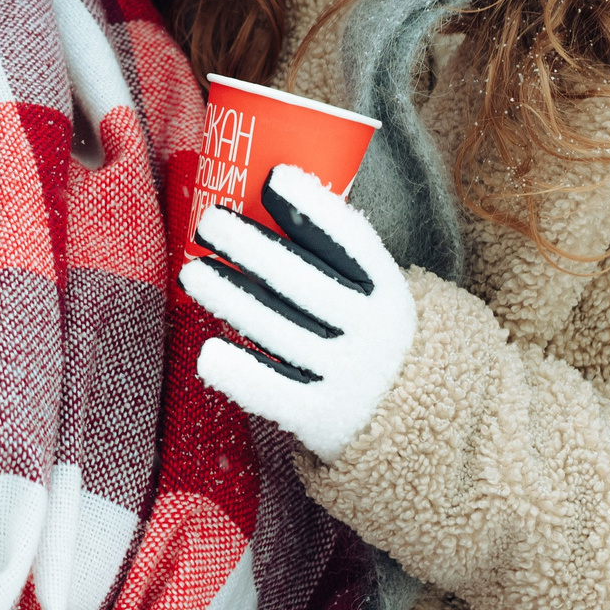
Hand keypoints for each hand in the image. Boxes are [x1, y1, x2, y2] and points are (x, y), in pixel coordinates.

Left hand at [179, 164, 416, 460]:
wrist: (416, 432)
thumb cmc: (368, 345)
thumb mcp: (373, 302)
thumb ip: (335, 268)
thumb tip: (269, 198)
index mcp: (389, 295)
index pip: (352, 243)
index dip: (315, 207)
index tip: (274, 177)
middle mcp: (372, 334)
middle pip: (302, 282)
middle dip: (251, 246)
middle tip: (210, 221)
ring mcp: (348, 378)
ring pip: (277, 329)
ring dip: (229, 296)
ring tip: (192, 271)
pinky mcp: (322, 418)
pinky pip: (274, 392)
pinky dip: (240, 372)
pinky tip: (207, 350)